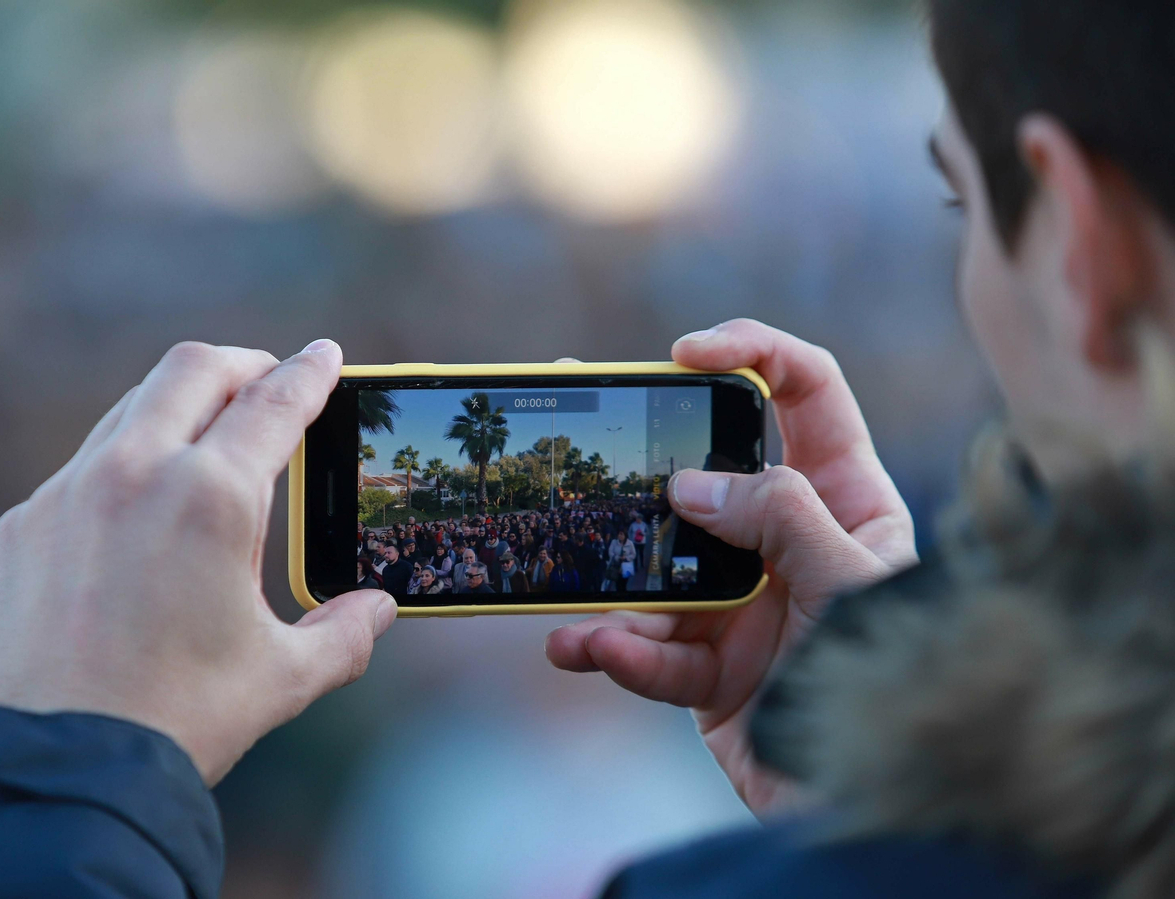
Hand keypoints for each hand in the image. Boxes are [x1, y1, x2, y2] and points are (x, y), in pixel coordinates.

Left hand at [0, 340, 396, 784]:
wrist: (54, 775)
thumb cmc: (177, 724)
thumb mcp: (279, 679)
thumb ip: (343, 635)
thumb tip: (377, 609)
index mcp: (211, 498)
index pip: (274, 403)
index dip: (310, 373)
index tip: (326, 356)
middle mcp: (134, 474)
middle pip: (193, 369)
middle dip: (242, 364)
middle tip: (268, 380)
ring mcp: (66, 495)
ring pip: (129, 411)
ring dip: (176, 408)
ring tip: (204, 440)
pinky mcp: (20, 528)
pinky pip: (80, 471)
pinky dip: (122, 467)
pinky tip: (136, 513)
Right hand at [545, 320, 914, 815]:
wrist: (874, 803)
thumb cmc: (897, 683)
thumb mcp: (852, 585)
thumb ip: (781, 518)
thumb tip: (690, 484)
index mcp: (846, 500)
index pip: (804, 395)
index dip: (751, 354)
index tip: (686, 354)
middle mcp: (789, 542)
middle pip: (706, 472)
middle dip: (643, 454)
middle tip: (583, 421)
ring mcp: (744, 605)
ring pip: (659, 568)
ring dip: (612, 583)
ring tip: (570, 598)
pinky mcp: (710, 670)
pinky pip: (651, 650)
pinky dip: (617, 652)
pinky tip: (585, 649)